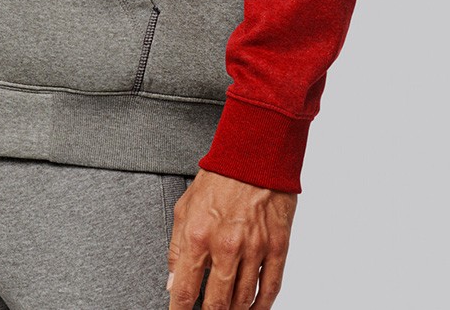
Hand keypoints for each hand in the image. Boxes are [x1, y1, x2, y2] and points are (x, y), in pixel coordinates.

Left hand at [166, 169, 295, 308]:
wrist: (254, 155)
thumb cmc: (219, 178)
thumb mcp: (184, 207)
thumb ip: (176, 247)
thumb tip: (172, 281)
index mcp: (198, 236)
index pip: (184, 290)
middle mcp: (225, 246)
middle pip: (216, 303)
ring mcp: (254, 249)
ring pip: (244, 300)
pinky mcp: (277, 247)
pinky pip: (270, 288)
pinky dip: (261, 305)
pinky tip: (254, 309)